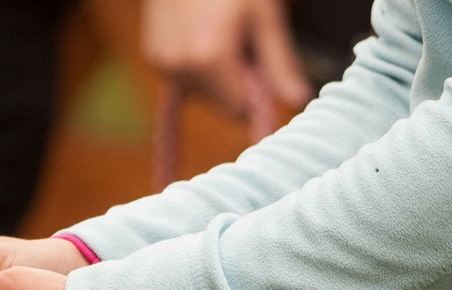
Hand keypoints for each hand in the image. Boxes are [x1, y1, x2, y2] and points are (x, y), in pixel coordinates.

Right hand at [141, 0, 311, 116]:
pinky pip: (184, 78)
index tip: (260, 63)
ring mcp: (162, 63)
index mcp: (209, 61)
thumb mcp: (264, 16)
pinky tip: (201, 34)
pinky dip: (196, 66)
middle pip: (220, 105)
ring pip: (202, 93)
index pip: (239, 111)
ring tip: (219, 32)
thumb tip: (299, 102)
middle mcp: (180, 68)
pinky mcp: (152, 56)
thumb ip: (280, 63)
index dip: (255, 92)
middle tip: (241, 42)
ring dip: (216, 75)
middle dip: (235, 83)